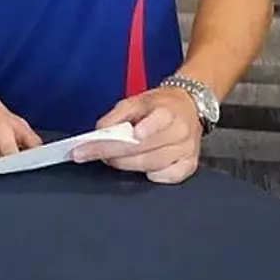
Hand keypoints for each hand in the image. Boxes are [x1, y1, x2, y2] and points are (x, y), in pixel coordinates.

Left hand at [71, 87, 202, 183]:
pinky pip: (167, 178)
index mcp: (169, 112)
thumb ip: (117, 115)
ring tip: (110, 159)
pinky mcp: (189, 165)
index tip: (132, 134)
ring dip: (125, 164)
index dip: (146, 128)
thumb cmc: (159, 106)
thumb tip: (100, 132)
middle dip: (113, 152)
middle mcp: (181, 132)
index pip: (159, 120)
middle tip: (90, 153)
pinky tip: (140, 168)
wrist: (189, 108)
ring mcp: (187, 151)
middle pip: (145, 148)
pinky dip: (150, 175)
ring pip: (151, 165)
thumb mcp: (136, 101)